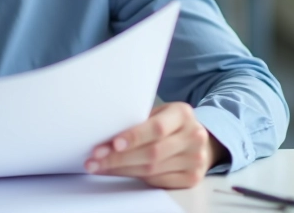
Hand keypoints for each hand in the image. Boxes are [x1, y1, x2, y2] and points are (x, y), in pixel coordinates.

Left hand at [84, 102, 228, 188]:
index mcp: (183, 114)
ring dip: (121, 169)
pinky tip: (118, 171)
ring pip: (152, 170)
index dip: (134, 137)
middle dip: (119, 157)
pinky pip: (157, 181)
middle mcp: (193, 136)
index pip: (157, 128)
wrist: (197, 138)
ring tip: (99, 166)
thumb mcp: (160, 113)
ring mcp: (195, 159)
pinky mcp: (192, 178)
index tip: (113, 143)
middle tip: (96, 158)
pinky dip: (134, 176)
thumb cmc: (170, 123)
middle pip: (152, 152)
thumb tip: (106, 133)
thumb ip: (140, 121)